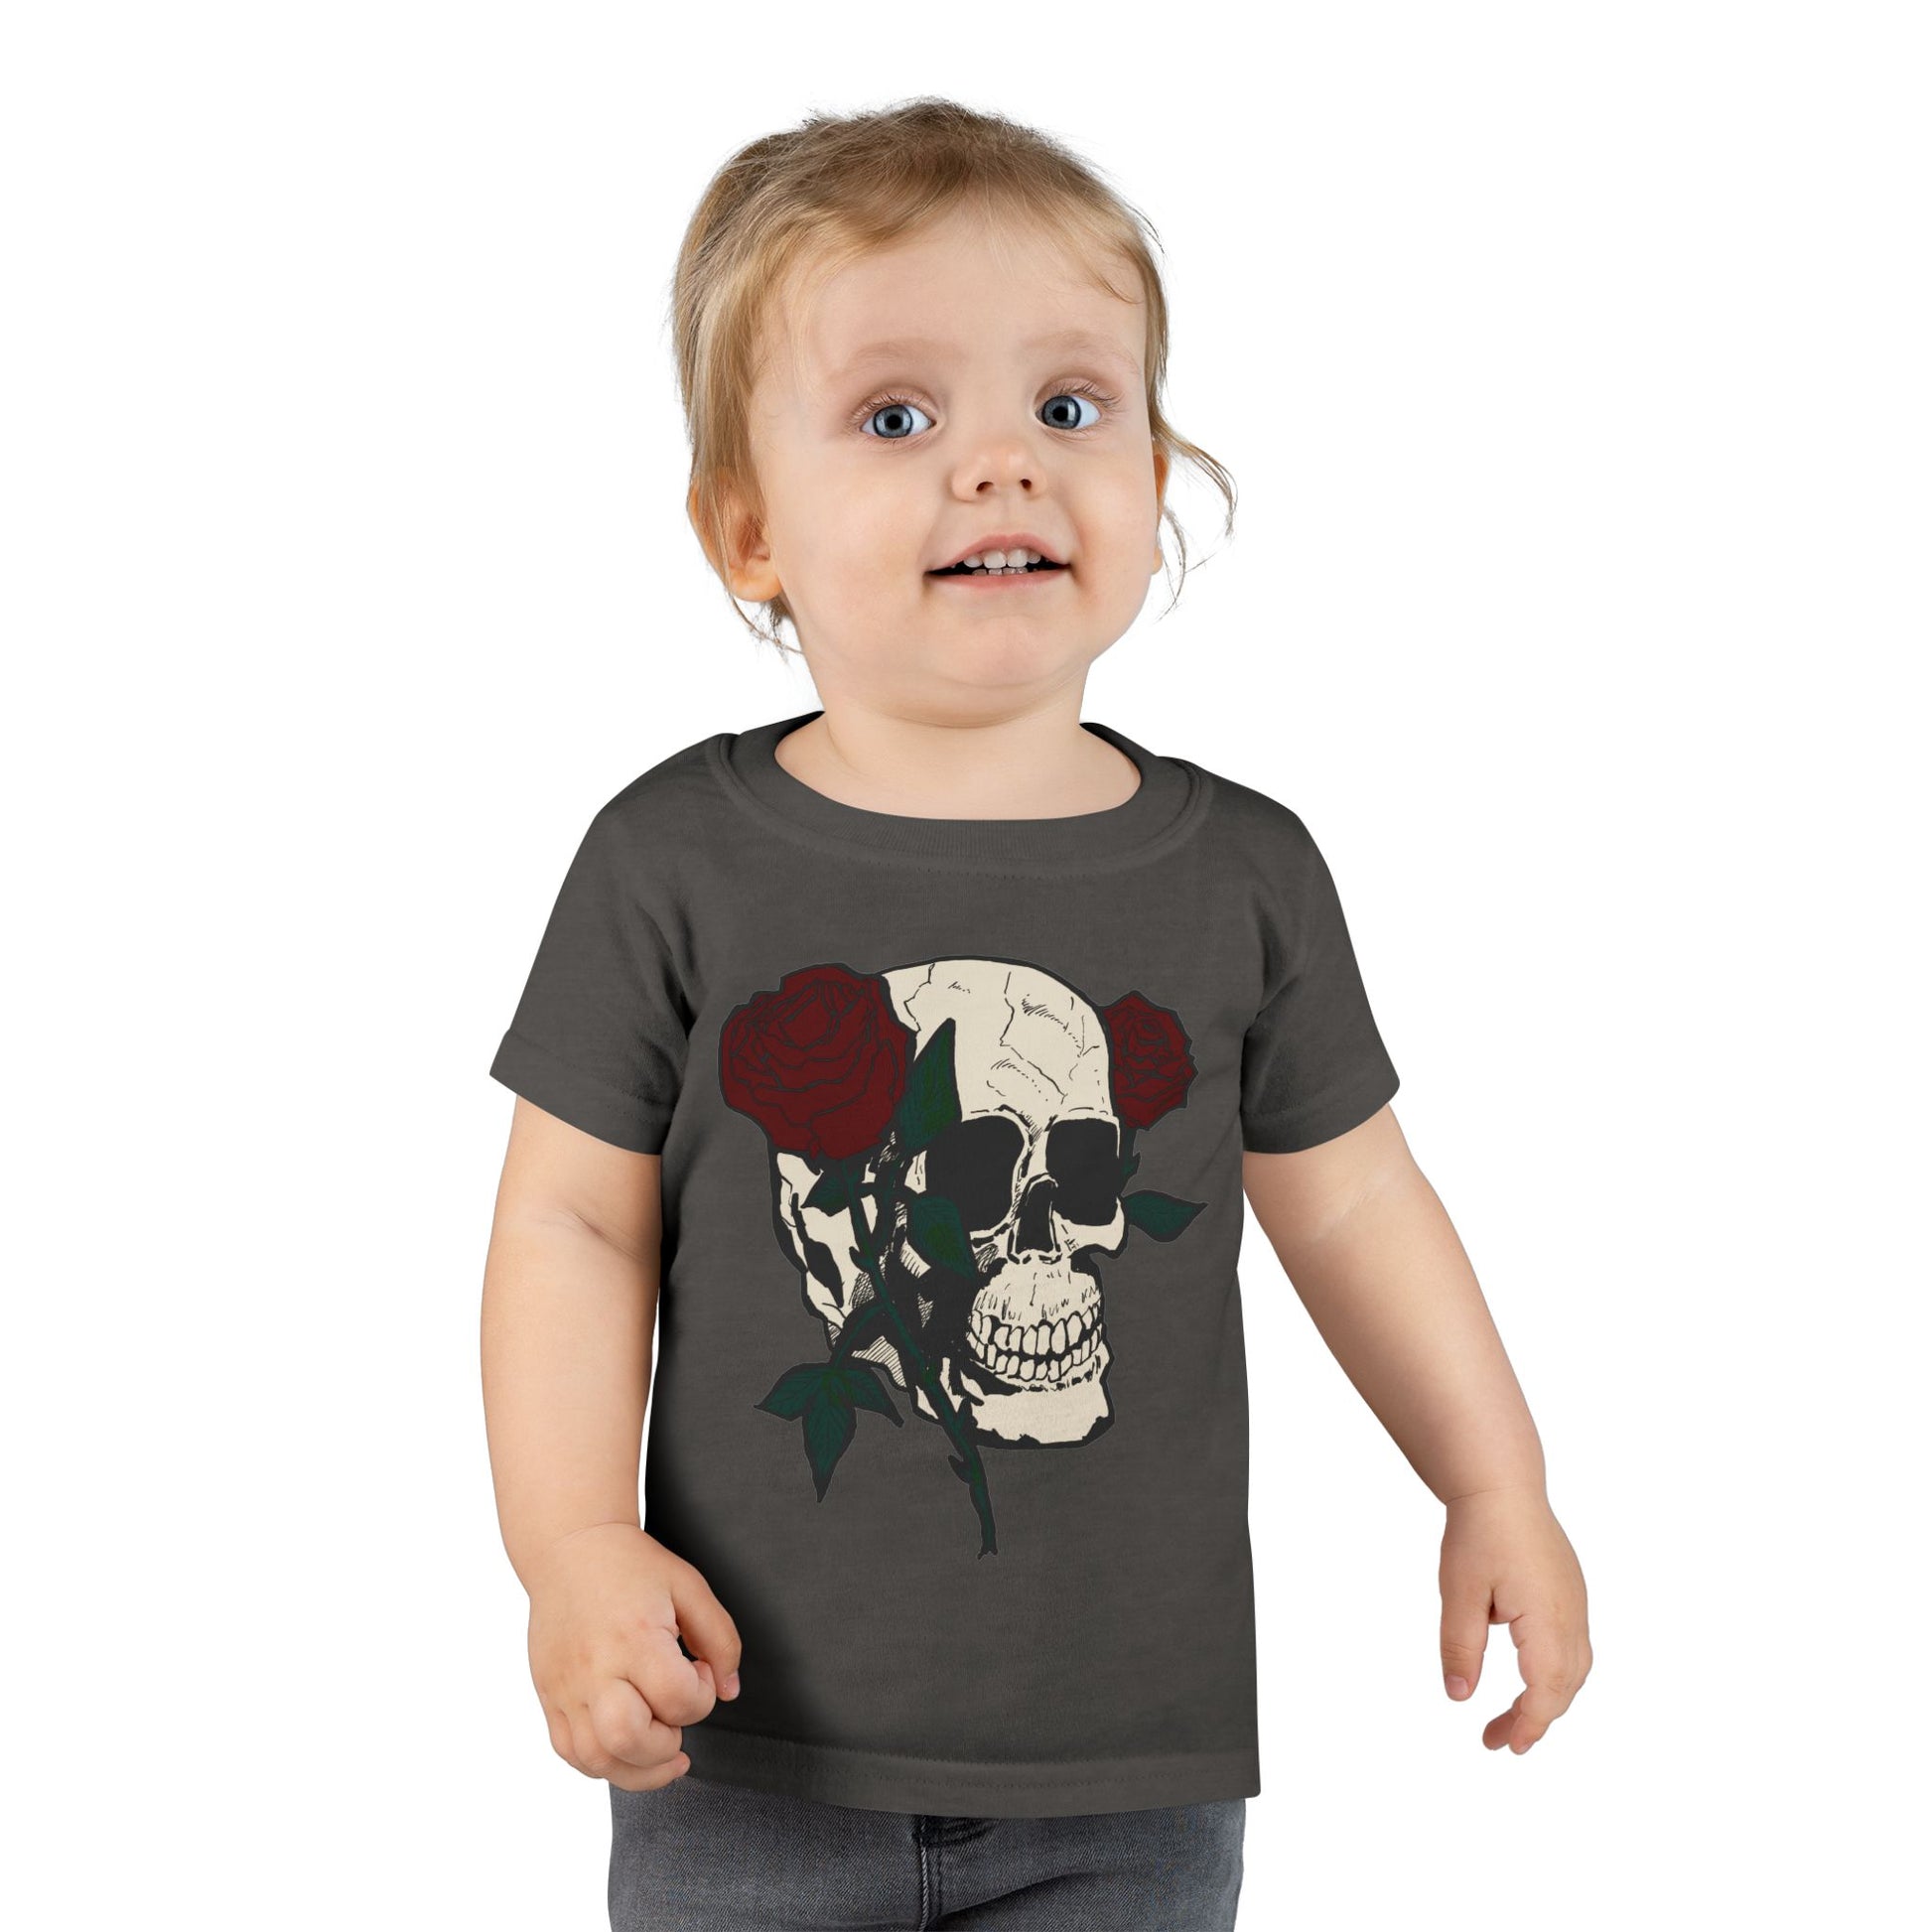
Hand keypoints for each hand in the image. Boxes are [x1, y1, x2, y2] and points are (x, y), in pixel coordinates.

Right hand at [525, 1522, 743, 1791]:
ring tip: (661, 1748)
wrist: (569, 1549)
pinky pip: (571, 1753)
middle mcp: (595, 1668)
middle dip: (666, 1745)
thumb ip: (720, 1638)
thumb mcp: (689, 1586)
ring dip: (638, 1768)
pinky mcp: (550, 1697)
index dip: (702, 1696)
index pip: (676, 1698)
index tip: (699, 1673)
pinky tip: (628, 1749)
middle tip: (677, 1717)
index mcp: (634, 1636)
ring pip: (596, 1759)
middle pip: (628, 1738)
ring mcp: (567, 1687)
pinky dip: (603, 1764)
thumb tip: (729, 1691)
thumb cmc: (630, 1566)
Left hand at [1438, 1485, 1590, 1752]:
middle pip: (1564, 1687)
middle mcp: (1572, 1616)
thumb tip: (1460, 1697)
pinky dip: (1554, 1672)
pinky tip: (1527, 1675)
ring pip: (1573, 1669)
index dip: (1528, 1724)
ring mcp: (1576, 1604)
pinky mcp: (1571, 1593)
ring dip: (1547, 1697)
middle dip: (1534, 1719)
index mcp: (1547, 1619)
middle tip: (1498, 1739)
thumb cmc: (1479, 1533)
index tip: (1506, 1746)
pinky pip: (1572, 1646)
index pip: (1546, 1691)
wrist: (1502, 1485)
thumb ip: (1460, 1647)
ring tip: (1512, 1716)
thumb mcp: (1459, 1592)